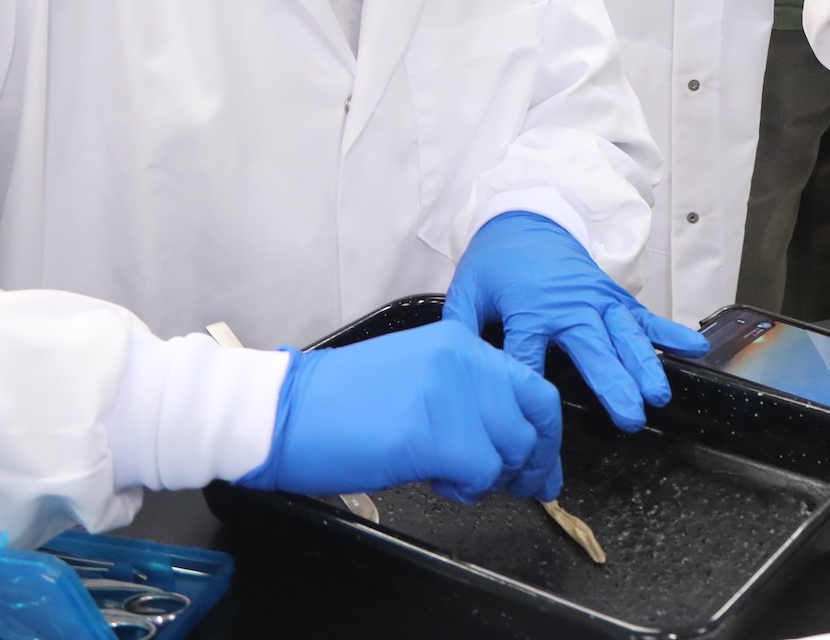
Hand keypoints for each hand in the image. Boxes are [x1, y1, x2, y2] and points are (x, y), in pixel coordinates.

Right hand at [236, 319, 562, 502]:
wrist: (284, 410)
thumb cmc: (339, 401)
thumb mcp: (415, 375)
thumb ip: (463, 394)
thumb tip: (504, 438)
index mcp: (460, 341)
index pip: (533, 386)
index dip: (545, 432)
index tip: (541, 463)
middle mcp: (465, 360)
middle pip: (534, 420)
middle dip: (533, 462)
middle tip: (523, 487)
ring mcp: (450, 395)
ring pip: (511, 450)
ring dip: (492, 477)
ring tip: (456, 480)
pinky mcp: (433, 435)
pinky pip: (481, 473)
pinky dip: (467, 488)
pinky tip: (438, 483)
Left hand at [443, 212, 708, 432]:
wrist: (526, 217)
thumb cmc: (496, 262)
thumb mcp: (467, 293)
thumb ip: (462, 333)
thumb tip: (459, 374)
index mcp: (529, 309)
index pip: (529, 357)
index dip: (531, 390)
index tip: (536, 420)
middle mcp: (570, 306)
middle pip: (594, 350)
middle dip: (614, 384)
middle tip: (631, 417)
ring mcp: (597, 299)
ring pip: (627, 336)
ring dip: (645, 365)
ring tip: (659, 395)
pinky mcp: (613, 296)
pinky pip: (645, 316)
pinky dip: (671, 331)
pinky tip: (697, 348)